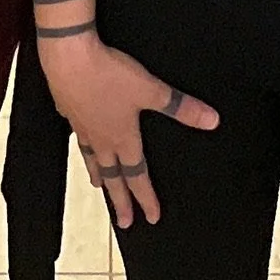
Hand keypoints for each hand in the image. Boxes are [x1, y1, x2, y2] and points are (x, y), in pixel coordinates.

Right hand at [40, 33, 218, 228]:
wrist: (68, 57)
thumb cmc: (109, 75)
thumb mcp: (150, 89)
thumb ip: (180, 107)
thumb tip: (212, 121)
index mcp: (122, 138)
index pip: (137, 175)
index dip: (146, 197)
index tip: (151, 218)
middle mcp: (101, 137)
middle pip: (112, 175)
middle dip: (120, 199)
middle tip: (123, 222)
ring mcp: (81, 124)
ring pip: (90, 156)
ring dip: (97, 173)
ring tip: (98, 185)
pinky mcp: (67, 107)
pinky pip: (75, 131)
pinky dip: (80, 139)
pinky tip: (79, 134)